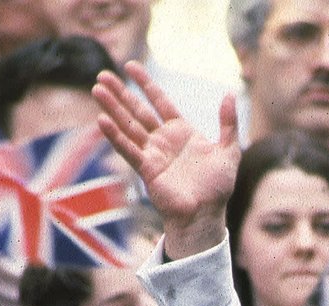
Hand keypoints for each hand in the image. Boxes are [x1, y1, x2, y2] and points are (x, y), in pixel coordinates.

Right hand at [94, 63, 239, 259]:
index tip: (130, 66)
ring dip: (112, 109)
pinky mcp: (147, 170)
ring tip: (97, 90)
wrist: (207, 215)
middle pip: (137, 111)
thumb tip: (230, 95)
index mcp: (181, 132)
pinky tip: (102, 121)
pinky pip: (128, 149)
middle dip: (120, 93)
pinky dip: (115, 136)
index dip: (145, 84)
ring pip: (129, 126)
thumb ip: (228, 123)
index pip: (159, 101)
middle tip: (102, 75)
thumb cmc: (217, 187)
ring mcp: (153, 154)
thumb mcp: (229, 151)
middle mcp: (163, 140)